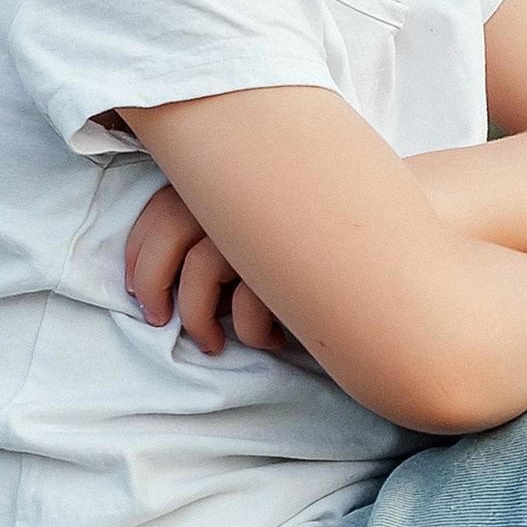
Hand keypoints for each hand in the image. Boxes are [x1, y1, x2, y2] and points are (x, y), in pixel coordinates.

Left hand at [124, 180, 292, 356]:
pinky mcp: (291, 259)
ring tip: (211, 343)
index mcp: (223, 183)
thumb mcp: (255, 232)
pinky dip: (251, 331)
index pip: (160, 208)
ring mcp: (262, 222)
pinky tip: (270, 339)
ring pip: (202, 269)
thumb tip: (164, 284)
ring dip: (196, 318)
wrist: (392, 248)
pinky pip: (249, 303)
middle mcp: (238, 195)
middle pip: (170, 231)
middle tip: (157, 319)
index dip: (137, 252)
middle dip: (152, 283)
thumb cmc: (306, 248)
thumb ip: (213, 236)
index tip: (134, 289)